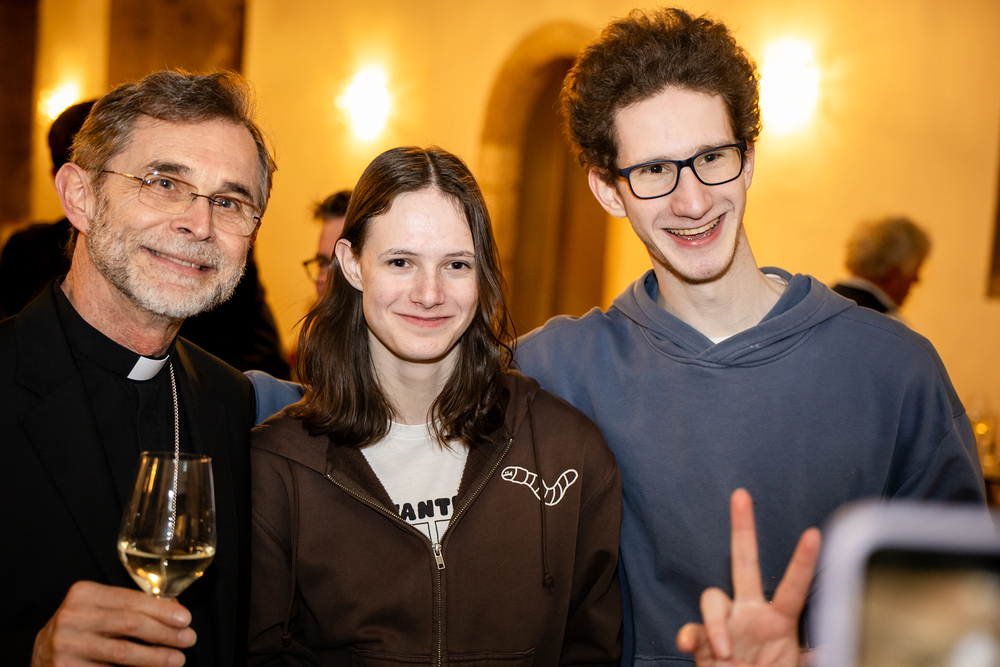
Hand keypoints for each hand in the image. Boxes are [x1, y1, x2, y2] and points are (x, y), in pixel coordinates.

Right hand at [31, 581, 195, 666]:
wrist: (43, 655)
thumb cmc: (82, 628)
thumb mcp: (101, 609)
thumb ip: (132, 606)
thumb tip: (174, 608)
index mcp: (84, 594)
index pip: (131, 600)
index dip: (162, 610)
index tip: (185, 619)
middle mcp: (72, 617)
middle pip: (130, 625)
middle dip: (165, 633)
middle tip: (188, 639)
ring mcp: (67, 646)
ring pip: (122, 652)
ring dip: (155, 657)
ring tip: (177, 659)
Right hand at [676, 488, 820, 666]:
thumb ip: (809, 659)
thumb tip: (832, 651)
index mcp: (778, 621)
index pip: (794, 587)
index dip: (803, 562)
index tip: (815, 534)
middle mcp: (749, 614)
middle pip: (744, 562)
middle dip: (742, 528)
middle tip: (742, 496)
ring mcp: (724, 625)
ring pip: (712, 598)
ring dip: (716, 624)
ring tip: (726, 653)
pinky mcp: (702, 642)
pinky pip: (691, 630)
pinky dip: (689, 637)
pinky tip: (689, 646)